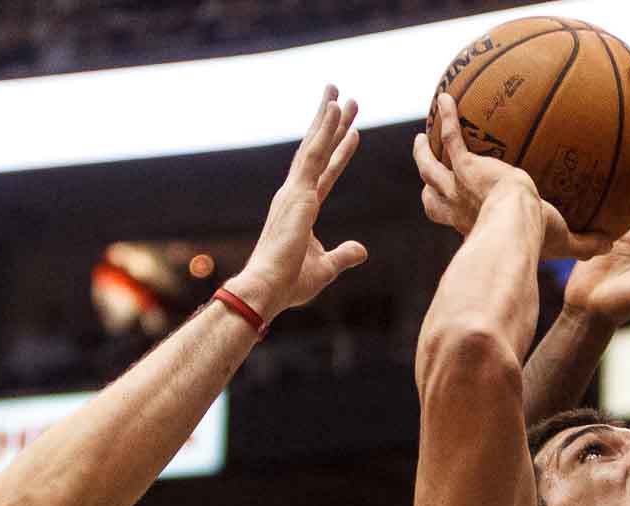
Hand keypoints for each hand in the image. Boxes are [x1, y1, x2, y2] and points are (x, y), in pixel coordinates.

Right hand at [230, 86, 367, 322]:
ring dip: (328, 117)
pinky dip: (324, 130)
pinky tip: (334, 109)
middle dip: (331, 124)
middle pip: (318, 151)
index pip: (326, 173)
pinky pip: (315, 155)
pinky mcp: (297, 194)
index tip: (352, 132)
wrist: (267, 289)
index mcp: (301, 209)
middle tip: (343, 97)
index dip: (340, 152)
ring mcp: (294, 192)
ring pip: (315, 146)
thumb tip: (362, 250)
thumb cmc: (289, 284)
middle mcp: (295, 195)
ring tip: (339, 92)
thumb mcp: (325, 268)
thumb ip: (344, 255)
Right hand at [414, 94, 610, 259]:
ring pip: (430, 169)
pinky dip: (448, 117)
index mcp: (476, 226)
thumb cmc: (537, 239)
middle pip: (432, 198)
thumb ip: (585, 244)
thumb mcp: (563, 243)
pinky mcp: (465, 166)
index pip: (460, 221)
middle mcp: (460, 208)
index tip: (456, 207)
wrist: (517, 225)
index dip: (455, 214)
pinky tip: (447, 97)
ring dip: (423, 154)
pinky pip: (452, 136)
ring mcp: (458, 186)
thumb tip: (611, 243)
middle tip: (427, 170)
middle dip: (428, 185)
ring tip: (420, 139)